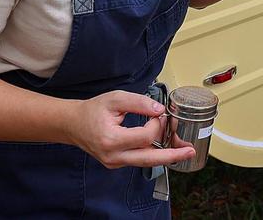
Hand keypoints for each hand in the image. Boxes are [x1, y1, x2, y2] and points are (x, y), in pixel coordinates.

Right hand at [67, 90, 194, 169]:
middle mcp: (114, 156)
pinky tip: (164, 147)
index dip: (156, 124)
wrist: (73, 124)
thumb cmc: (92, 111)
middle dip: (173, 156)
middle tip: (190, 151)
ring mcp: (115, 162)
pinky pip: (139, 160)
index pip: (145, 137)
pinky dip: (153, 153)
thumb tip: (158, 109)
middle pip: (150, 160)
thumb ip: (138, 102)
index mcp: (112, 140)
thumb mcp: (115, 99)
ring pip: (146, 162)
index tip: (157, 114)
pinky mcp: (117, 163)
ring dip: (165, 155)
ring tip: (183, 150)